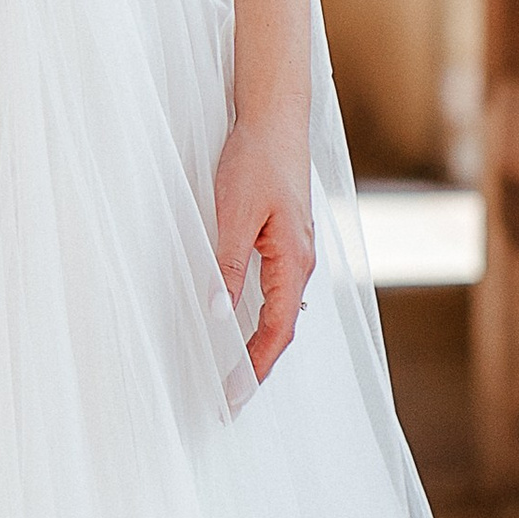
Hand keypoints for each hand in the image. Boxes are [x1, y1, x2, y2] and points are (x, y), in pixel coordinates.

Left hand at [213, 118, 311, 382]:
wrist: (274, 119)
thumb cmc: (255, 160)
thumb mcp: (233, 214)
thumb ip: (227, 265)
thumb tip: (218, 314)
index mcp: (293, 261)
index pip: (277, 330)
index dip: (255, 366)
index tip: (234, 395)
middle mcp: (300, 262)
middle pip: (282, 328)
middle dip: (257, 365)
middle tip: (228, 398)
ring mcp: (294, 251)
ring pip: (279, 310)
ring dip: (258, 344)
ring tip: (232, 373)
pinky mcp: (283, 239)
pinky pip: (274, 291)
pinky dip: (259, 318)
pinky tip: (241, 326)